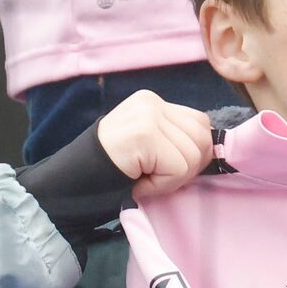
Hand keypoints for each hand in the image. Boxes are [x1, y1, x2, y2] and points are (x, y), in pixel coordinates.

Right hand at [94, 89, 215, 200]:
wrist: (75, 178)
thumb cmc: (114, 168)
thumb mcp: (149, 147)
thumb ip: (174, 140)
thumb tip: (211, 153)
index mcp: (153, 102)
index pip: (200, 123)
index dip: (193, 153)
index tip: (167, 169)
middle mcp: (152, 102)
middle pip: (202, 138)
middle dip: (188, 168)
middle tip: (157, 178)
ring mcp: (148, 116)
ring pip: (193, 156)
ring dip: (172, 180)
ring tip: (145, 179)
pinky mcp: (145, 134)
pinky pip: (179, 168)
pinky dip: (162, 185)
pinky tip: (140, 182)